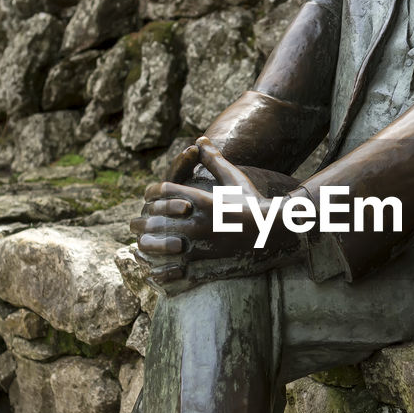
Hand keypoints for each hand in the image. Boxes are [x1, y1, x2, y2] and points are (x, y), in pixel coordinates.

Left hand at [129, 137, 300, 280]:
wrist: (279, 232)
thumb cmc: (256, 203)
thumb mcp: (235, 178)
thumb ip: (214, 159)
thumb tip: (200, 138)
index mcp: (202, 199)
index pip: (163, 190)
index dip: (151, 193)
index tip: (147, 198)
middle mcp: (199, 221)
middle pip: (155, 220)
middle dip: (141, 223)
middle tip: (134, 225)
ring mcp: (202, 246)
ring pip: (160, 248)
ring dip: (146, 248)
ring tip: (139, 249)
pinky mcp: (207, 266)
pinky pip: (175, 272)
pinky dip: (161, 274)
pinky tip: (154, 273)